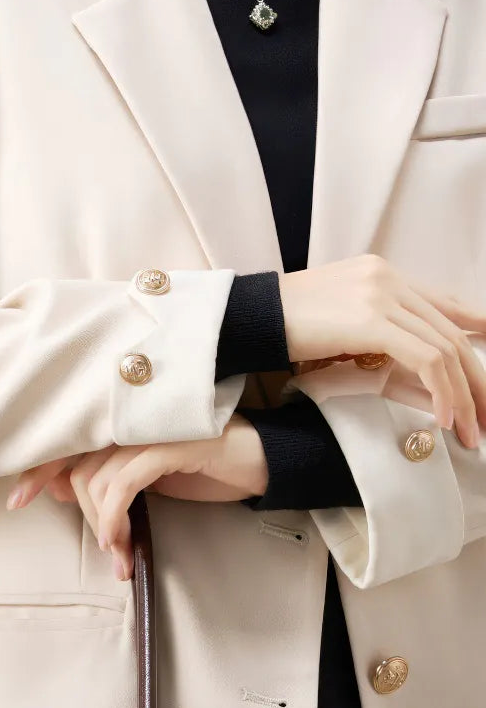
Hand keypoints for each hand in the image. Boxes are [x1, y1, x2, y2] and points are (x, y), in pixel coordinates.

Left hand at [5, 416, 268, 579]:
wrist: (263, 462)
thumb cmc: (206, 468)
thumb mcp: (147, 476)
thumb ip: (106, 476)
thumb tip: (56, 487)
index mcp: (122, 419)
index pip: (65, 440)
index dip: (37, 468)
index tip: (17, 500)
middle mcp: (131, 416)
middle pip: (77, 466)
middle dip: (82, 514)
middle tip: (106, 550)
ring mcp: (152, 427)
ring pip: (97, 478)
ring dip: (104, 525)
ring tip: (121, 552)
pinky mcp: (173, 443)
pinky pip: (125, 482)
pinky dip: (114, 514)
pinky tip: (119, 538)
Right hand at [279, 255, 485, 448]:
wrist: (245, 318)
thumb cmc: (279, 329)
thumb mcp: (334, 328)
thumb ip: (370, 338)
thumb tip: (400, 372)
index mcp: (381, 275)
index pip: (443, 305)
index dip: (476, 333)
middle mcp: (388, 278)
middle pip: (451, 332)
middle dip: (476, 381)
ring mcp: (382, 294)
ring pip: (444, 349)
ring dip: (463, 397)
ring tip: (470, 432)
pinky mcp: (372, 318)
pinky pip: (424, 359)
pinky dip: (441, 392)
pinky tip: (443, 419)